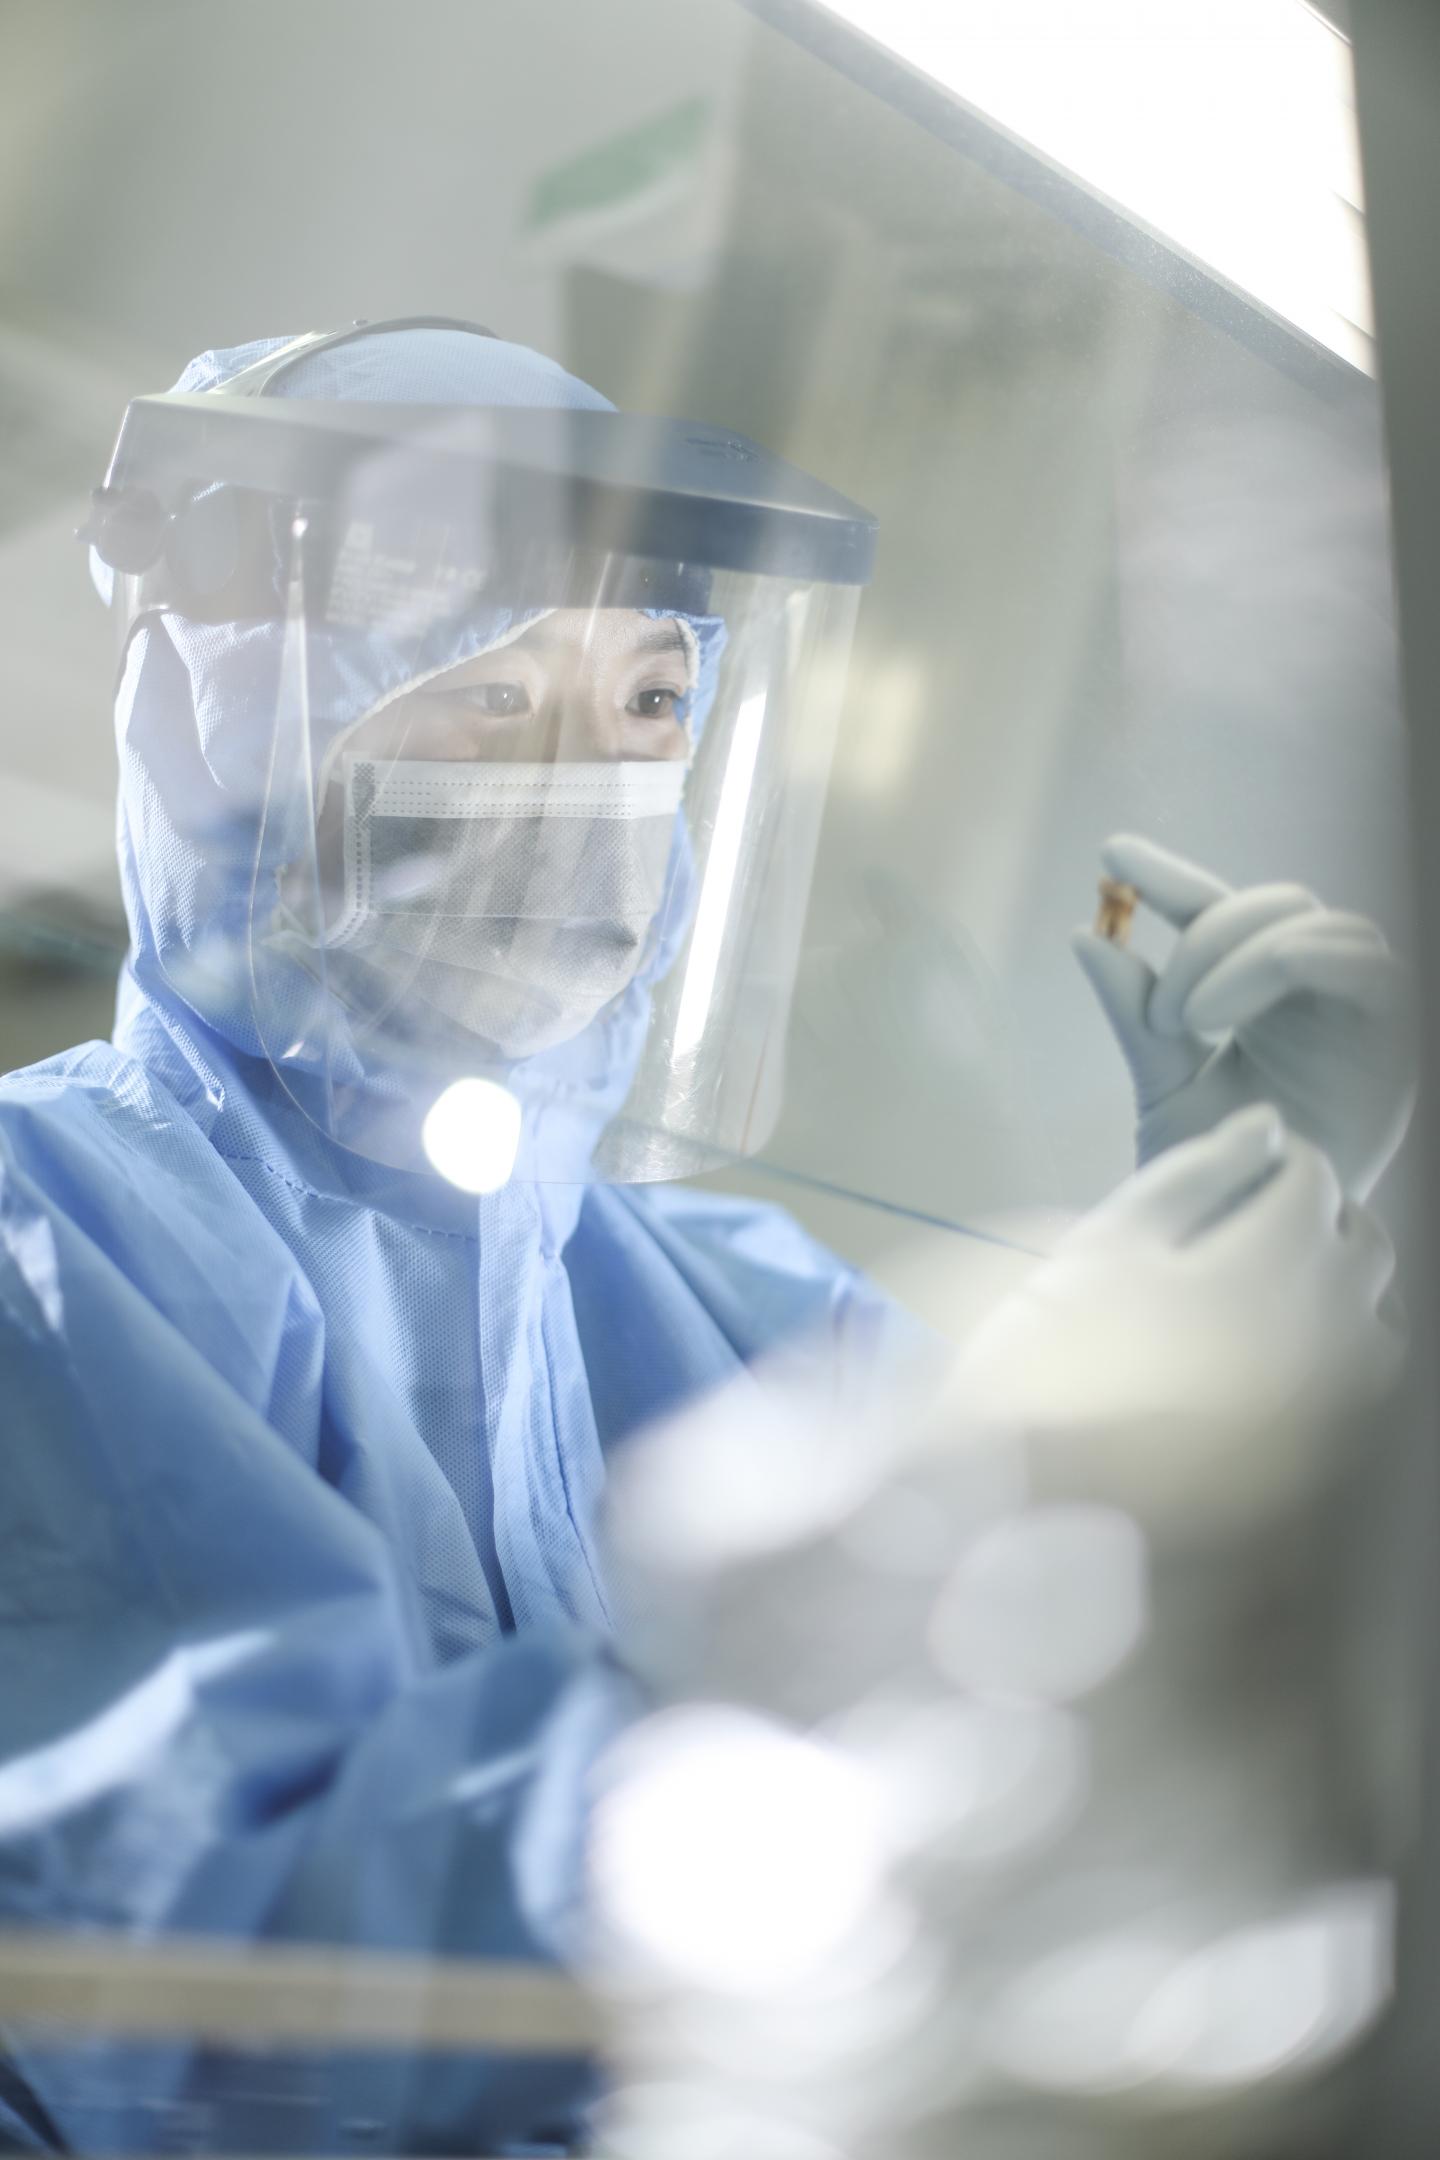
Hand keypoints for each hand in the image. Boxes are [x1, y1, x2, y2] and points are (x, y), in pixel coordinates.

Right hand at [955, 1108, 1401, 1467]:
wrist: (1045, 1492)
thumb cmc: (1059, 1349)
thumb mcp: (1112, 1238)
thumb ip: (1198, 1173)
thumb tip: (1267, 1127)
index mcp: (1278, 1259)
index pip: (1314, 1179)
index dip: (1279, 1157)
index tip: (1245, 1159)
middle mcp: (1328, 1325)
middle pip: (1363, 1244)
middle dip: (1325, 1214)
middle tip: (1262, 1212)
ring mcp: (1332, 1400)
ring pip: (1380, 1317)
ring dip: (1345, 1282)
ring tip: (1283, 1280)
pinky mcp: (1319, 1456)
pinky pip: (1363, 1387)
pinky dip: (1344, 1351)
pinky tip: (1286, 1354)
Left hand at [1073, 834, 1414, 1197]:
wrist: (1254, 1240)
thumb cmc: (1219, 1174)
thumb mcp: (1163, 1085)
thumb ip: (1133, 1013)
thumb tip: (1085, 934)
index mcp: (1262, 998)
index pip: (1220, 912)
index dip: (1170, 877)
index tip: (1110, 854)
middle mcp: (1314, 995)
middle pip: (1274, 906)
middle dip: (1205, 933)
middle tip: (1159, 1010)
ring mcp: (1356, 1012)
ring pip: (1314, 923)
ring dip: (1240, 952)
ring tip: (1186, 1018)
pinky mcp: (1394, 1037)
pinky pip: (1365, 965)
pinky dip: (1297, 958)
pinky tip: (1234, 998)